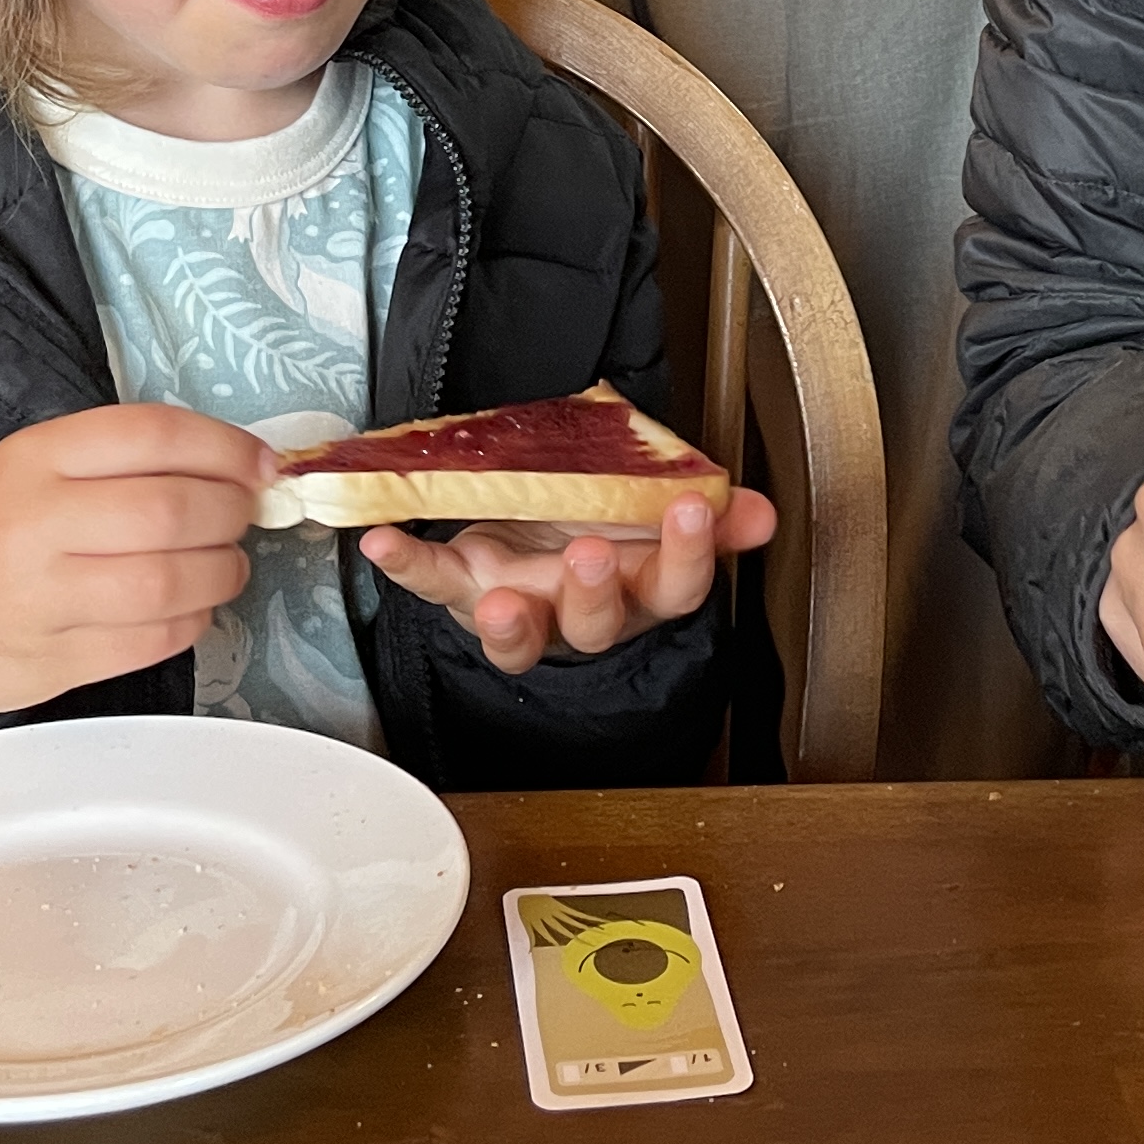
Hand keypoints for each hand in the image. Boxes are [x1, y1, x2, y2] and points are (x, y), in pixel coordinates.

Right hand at [0, 403, 275, 718]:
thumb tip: (238, 467)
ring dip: (222, 573)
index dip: (226, 448)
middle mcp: (36, 523)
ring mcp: (41, 599)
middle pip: (171, 511)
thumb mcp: (32, 468)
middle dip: (231, 513)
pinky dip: (192, 621)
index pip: (152, 435)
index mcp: (35, 458)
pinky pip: (150, 641)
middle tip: (244, 516)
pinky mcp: (52, 663)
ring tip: (227, 566)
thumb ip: (120, 462)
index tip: (262, 464)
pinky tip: (192, 606)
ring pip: (168, 582)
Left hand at [361, 491, 778, 673]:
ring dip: (508, 622)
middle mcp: (581, 613)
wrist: (540, 535)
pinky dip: (406, 566)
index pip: (676, 584)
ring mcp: (522, 608)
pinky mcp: (464, 591)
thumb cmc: (603, 522)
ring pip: (519, 635)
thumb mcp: (659, 514)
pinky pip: (433, 586)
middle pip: (595, 623)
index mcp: (640, 589)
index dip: (689, 553)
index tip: (691, 509)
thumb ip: (711, 515)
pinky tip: (383, 541)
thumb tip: (760, 513)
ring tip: (496, 601)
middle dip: (592, 593)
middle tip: (589, 557)